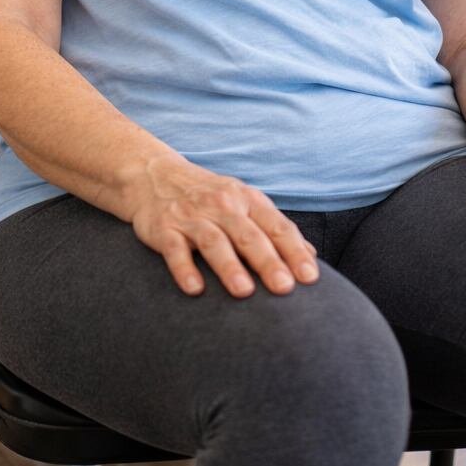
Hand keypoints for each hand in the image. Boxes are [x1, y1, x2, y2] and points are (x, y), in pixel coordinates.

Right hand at [125, 156, 320, 297]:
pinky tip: (195, 289)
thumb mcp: (245, 203)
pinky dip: (184, 268)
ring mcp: (192, 216)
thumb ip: (275, 229)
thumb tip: (311, 256)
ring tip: (244, 291)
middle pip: (249, 235)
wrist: (154, 175)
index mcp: (247, 199)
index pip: (276, 226)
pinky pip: (174, 249)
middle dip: (268, 261)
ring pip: (214, 242)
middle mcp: (222, 205)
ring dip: (229, 266)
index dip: (295, 251)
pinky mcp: (164, 227)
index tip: (310, 278)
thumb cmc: (210, 196)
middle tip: (284, 288)